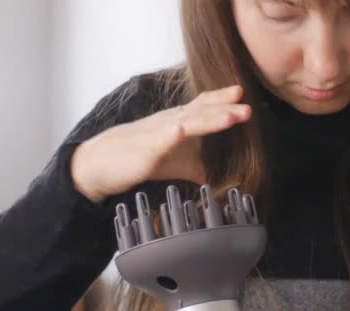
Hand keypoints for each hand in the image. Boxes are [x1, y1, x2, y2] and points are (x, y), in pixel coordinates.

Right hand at [70, 85, 250, 202]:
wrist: (102, 163)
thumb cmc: (140, 157)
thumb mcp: (175, 162)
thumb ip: (197, 166)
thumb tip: (217, 177)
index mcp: (178, 122)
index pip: (203, 106)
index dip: (222, 100)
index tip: (242, 94)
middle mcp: (170, 122)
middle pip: (201, 112)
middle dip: (224, 108)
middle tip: (248, 107)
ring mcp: (157, 135)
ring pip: (186, 122)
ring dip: (209, 119)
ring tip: (230, 116)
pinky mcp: (145, 151)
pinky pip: (159, 141)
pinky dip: (171, 135)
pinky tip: (180, 130)